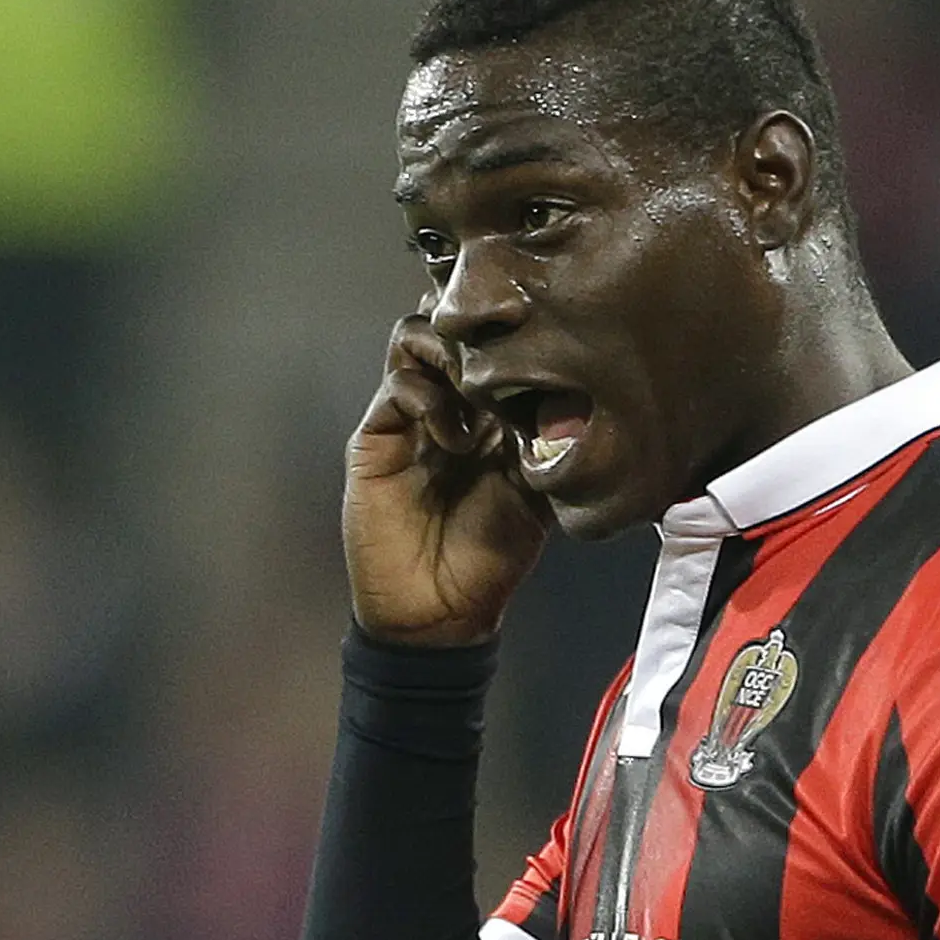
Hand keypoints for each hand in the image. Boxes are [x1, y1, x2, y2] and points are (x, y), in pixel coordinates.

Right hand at [343, 311, 549, 645]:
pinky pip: (397, 386)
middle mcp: (448, 405)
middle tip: (506, 363)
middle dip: (481, 333)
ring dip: (451, 354)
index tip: (544, 347)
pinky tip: (454, 438)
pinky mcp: (377, 436)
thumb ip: (542, 439)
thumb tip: (563, 385)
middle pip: (453, 328)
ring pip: (417, 340)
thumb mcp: (537, 492)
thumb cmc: (490, 558)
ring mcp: (409, 417)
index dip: (515, 335)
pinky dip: (428, 396)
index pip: (494, 346)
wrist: (439, 612)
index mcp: (489, 414)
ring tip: (478, 392)